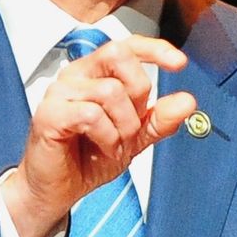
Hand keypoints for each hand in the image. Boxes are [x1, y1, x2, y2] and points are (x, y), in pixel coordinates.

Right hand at [0, 35, 195, 236]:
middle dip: (137, 93)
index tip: (179, 63)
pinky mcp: (49, 114)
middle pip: (119, 56)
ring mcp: (59, 93)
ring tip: (115, 144)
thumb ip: (158, 119)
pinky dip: (106, 136)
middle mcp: (76, 75)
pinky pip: (91, 114)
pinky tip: (103, 148)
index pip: (126, 45)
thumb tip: (188, 101)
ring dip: (123, 126)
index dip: (154, 49)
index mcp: (95, 73)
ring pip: (109, 91)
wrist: (58, 191)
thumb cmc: (86, 159)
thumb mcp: (134, 138)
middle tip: (132, 126)